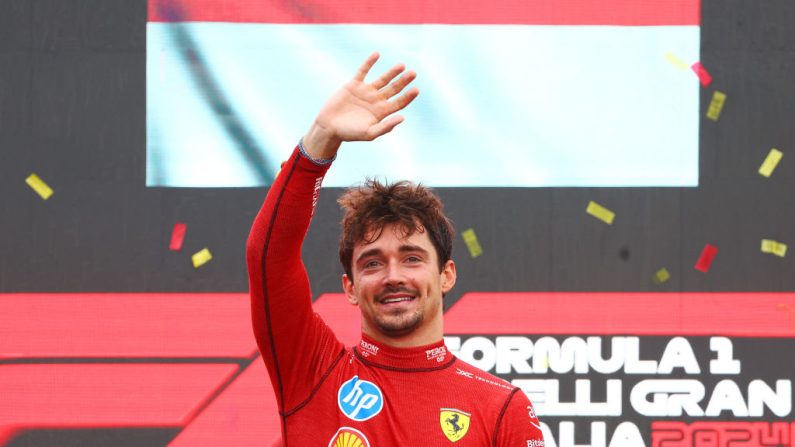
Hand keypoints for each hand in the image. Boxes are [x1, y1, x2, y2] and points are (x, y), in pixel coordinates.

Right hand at [303, 52, 418, 158]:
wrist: (329, 127)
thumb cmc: (350, 133)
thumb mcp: (369, 133)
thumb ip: (385, 127)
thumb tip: (402, 118)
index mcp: (382, 112)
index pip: (399, 102)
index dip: (408, 96)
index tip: (416, 89)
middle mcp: (376, 100)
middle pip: (394, 88)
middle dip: (403, 81)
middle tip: (413, 73)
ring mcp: (366, 91)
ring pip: (382, 79)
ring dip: (392, 72)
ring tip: (402, 65)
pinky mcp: (353, 84)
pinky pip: (363, 71)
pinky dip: (369, 63)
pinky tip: (377, 54)